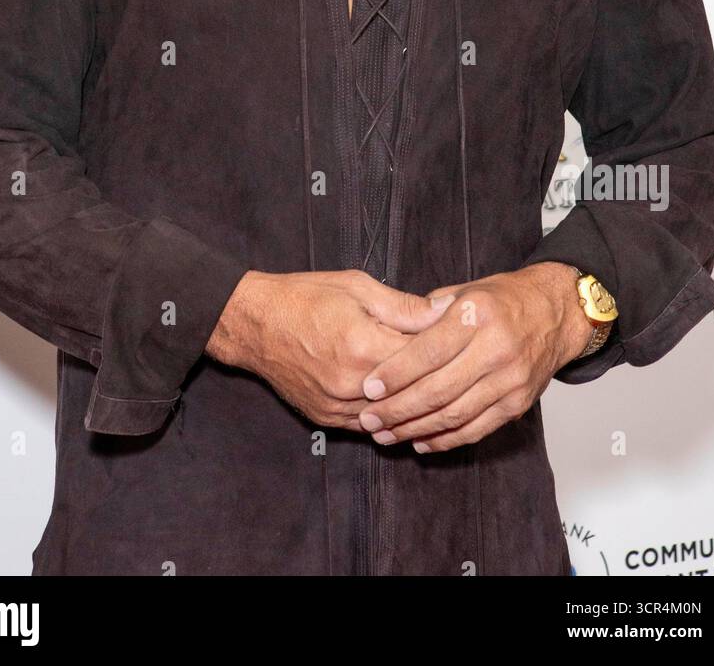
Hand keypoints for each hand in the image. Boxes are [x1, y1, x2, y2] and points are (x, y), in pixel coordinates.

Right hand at [205, 268, 454, 430]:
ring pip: (391, 415)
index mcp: (363, 346)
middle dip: (434, 380)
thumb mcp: (358, 287)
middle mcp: (351, 383)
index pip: (422, 359)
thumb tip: (447, 312)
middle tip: (455, 368)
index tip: (460, 343)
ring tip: (434, 388)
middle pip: (411, 392)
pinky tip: (401, 404)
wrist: (254, 322)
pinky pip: (367, 425)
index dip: (445, 351)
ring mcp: (336, 406)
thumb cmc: (305, 296)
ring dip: (412, 404)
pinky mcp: (325, 419)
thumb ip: (404, 307)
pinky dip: (386, 415)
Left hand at [355, 262, 592, 451]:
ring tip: (387, 435)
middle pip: (439, 388)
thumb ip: (427, 314)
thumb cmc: (503, 299)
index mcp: (477, 313)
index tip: (369, 388)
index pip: (429, 351)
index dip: (396, 373)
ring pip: (455, 414)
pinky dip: (446, 439)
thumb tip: (388, 336)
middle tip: (370, 419)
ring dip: (416, 429)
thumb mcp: (464, 290)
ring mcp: (510, 379)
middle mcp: (496, 347)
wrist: (556, 312)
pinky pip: (476, 428)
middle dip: (399, 408)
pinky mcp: (518, 403)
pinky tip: (420, 441)